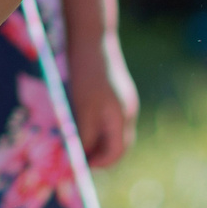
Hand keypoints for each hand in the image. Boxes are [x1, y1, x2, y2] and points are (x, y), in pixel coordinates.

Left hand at [65, 30, 139, 168]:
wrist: (92, 39)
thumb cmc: (86, 74)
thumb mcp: (82, 108)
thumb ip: (84, 135)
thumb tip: (81, 158)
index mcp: (122, 117)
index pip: (116, 152)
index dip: (99, 164)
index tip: (81, 167)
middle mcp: (128, 112)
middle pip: (119, 145)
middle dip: (100, 155)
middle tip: (79, 159)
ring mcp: (125, 101)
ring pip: (114, 132)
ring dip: (98, 142)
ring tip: (78, 143)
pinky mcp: (118, 93)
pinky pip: (110, 119)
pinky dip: (98, 128)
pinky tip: (81, 124)